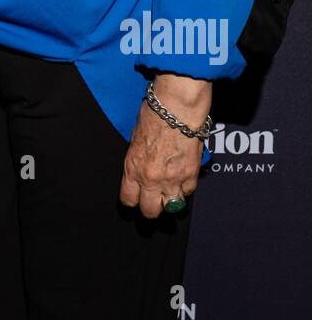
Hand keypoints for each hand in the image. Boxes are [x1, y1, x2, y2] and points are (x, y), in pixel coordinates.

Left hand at [119, 75, 211, 218]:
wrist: (176, 109)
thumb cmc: (153, 116)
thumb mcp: (135, 140)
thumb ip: (138, 159)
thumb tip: (141, 169)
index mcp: (133, 168)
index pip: (128, 199)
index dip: (133, 200)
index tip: (136, 198)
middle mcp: (151, 178)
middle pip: (150, 211)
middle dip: (151, 208)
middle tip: (154, 201)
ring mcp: (172, 179)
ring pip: (172, 206)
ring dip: (170, 201)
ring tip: (170, 192)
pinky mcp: (191, 175)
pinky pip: (188, 192)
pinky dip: (185, 188)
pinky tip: (183, 178)